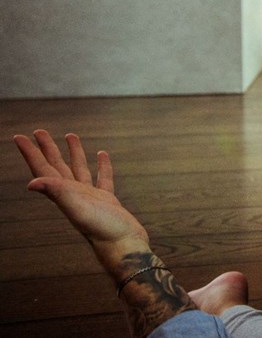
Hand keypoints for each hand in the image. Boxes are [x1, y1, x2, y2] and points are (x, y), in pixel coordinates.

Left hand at [13, 130, 150, 270]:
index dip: (31, 153)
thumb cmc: (103, 231)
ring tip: (70, 135)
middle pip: (56, 167)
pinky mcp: (107, 200)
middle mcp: (73, 194)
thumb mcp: (78, 209)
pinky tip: (102, 155)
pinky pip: (102, 178)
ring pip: (78, 169)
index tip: (20, 137)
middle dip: (47, 149)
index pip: (43, 169)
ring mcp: (90, 197)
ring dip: (73, 153)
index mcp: (64, 194)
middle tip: (39, 131)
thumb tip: (31, 183)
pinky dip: (102, 165)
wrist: (124, 246)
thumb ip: (58, 194)